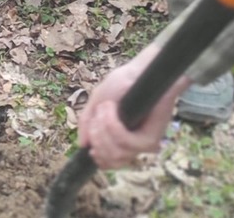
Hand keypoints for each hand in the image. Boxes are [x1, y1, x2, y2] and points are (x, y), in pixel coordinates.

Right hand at [77, 46, 184, 168]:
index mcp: (122, 140)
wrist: (139, 70)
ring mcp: (144, 142)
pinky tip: (110, 108)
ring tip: (104, 107)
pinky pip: (125, 141)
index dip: (98, 158)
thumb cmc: (121, 83)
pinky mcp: (151, 136)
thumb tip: (82, 145)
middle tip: (96, 118)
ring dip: (103, 127)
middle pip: (110, 159)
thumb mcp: (96, 103)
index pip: (110, 163)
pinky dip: (112, 124)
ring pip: (117, 152)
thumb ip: (87, 124)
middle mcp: (134, 144)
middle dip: (97, 137)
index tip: (91, 148)